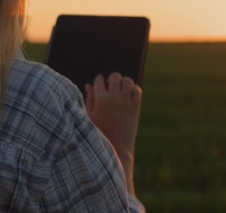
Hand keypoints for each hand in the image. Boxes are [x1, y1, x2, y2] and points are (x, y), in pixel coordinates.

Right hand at [85, 72, 141, 192]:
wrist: (117, 149)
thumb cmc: (99, 134)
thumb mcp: (89, 117)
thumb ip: (89, 99)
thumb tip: (88, 85)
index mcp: (100, 99)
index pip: (99, 80)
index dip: (98, 81)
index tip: (99, 84)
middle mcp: (114, 98)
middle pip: (115, 76)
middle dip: (111, 79)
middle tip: (110, 87)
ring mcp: (126, 102)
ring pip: (128, 81)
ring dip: (123, 83)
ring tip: (120, 90)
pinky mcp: (136, 108)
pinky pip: (138, 91)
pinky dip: (134, 90)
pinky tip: (128, 95)